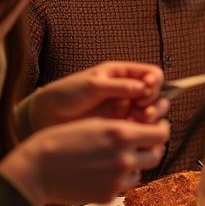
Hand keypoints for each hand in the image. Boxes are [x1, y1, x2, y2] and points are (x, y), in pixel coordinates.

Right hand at [1, 117, 170, 205]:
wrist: (35, 169)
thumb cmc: (60, 141)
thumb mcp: (95, 124)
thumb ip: (122, 128)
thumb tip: (143, 131)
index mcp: (122, 135)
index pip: (161, 133)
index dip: (161, 129)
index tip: (157, 128)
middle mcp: (124, 158)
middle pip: (156, 154)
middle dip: (152, 148)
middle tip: (142, 144)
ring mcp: (117, 180)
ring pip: (140, 172)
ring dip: (134, 165)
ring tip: (114, 159)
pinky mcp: (107, 196)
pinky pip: (122, 187)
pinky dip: (117, 180)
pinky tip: (100, 173)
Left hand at [25, 62, 167, 129]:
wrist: (46, 116)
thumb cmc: (66, 94)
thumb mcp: (92, 86)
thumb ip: (118, 86)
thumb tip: (143, 88)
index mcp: (123, 74)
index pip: (152, 74)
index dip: (154, 82)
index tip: (146, 91)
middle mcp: (129, 91)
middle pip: (157, 94)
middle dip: (156, 101)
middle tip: (145, 110)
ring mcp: (126, 109)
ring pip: (152, 111)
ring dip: (152, 115)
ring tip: (142, 119)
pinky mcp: (122, 126)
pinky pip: (141, 127)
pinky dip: (143, 128)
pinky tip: (135, 131)